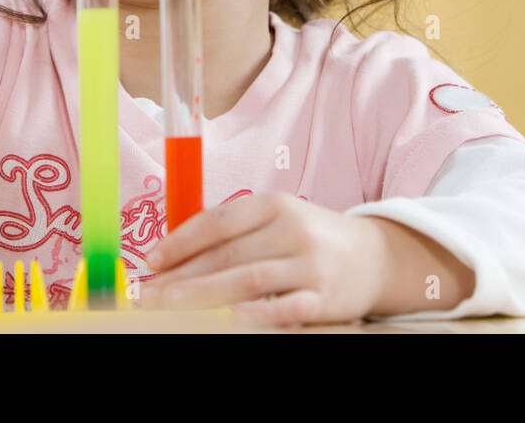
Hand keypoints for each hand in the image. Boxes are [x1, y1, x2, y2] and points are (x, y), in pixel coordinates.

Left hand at [138, 192, 388, 327]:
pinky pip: (285, 308)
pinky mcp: (325, 297)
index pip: (220, 221)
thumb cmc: (310, 238)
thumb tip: (175, 253)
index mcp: (275, 204)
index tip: (152, 259)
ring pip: (248, 280)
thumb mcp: (278, 220)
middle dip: (183, 275)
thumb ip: (235, 232)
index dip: (182, 240)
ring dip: (204, 294)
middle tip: (151, 293)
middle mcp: (293, 229)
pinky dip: (256, 314)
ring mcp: (310, 264)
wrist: (373, 257)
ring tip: (171, 306)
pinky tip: (230, 320)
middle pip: (228, 254)